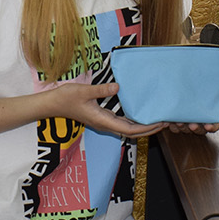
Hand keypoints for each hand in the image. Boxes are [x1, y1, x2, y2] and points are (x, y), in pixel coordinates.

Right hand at [44, 80, 165, 137]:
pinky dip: (134, 122)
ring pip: (128, 129)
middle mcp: (105, 124)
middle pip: (132, 132)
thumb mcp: (83, 91)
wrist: (52, 104)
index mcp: (103, 120)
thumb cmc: (66, 98)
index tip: (160, 123)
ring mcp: (104, 122)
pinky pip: (122, 123)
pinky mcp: (102, 118)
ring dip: (143, 127)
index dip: (146, 128)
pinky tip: (141, 115)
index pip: (130, 129)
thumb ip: (101, 90)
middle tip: (166, 122)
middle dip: (149, 130)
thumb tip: (118, 87)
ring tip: (157, 119)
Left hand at [163, 91, 218, 134]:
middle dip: (195, 128)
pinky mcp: (176, 123)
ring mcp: (188, 124)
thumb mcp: (209, 94)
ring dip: (182, 128)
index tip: (208, 125)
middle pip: (199, 131)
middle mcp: (199, 123)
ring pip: (186, 131)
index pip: (214, 126)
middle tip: (192, 124)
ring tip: (179, 121)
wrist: (181, 90)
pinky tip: (170, 121)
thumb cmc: (199, 94)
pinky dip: (172, 126)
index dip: (212, 127)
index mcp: (209, 118)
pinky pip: (175, 129)